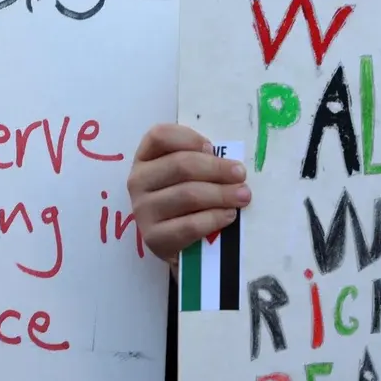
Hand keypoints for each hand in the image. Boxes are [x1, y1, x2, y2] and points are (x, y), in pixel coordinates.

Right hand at [128, 124, 249, 264]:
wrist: (177, 245)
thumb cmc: (186, 201)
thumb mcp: (188, 175)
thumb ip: (201, 161)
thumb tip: (228, 164)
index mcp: (145, 158)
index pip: (160, 136)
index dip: (189, 138)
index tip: (213, 147)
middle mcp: (138, 181)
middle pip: (180, 165)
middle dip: (217, 168)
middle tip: (241, 175)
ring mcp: (143, 210)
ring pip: (188, 194)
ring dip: (221, 194)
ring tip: (242, 196)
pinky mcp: (154, 238)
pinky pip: (189, 225)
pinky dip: (214, 218)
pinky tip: (228, 215)